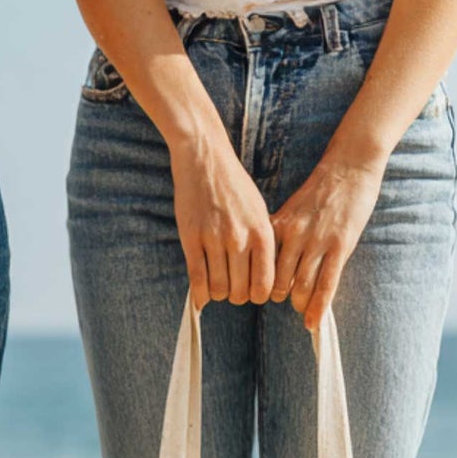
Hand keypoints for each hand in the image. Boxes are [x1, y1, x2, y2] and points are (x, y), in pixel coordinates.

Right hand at [170, 133, 274, 307]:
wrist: (205, 160)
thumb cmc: (233, 187)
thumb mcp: (259, 211)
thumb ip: (261, 242)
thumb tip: (262, 277)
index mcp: (262, 231)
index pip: (265, 282)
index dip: (259, 295)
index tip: (252, 293)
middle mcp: (240, 237)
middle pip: (240, 290)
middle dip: (237, 297)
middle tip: (232, 291)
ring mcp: (214, 239)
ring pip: (218, 288)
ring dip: (218, 294)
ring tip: (217, 288)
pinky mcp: (191, 238)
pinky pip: (197, 278)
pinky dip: (199, 294)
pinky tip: (200, 297)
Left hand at [270, 157, 384, 329]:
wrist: (349, 166)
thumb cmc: (318, 190)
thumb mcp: (288, 210)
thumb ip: (276, 235)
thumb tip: (261, 262)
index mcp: (278, 227)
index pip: (260, 267)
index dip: (256, 284)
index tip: (254, 292)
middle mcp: (295, 236)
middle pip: (277, 280)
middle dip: (276, 295)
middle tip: (278, 299)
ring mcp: (319, 242)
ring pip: (301, 286)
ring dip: (298, 302)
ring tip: (298, 307)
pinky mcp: (341, 246)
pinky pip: (327, 284)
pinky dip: (318, 307)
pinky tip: (312, 323)